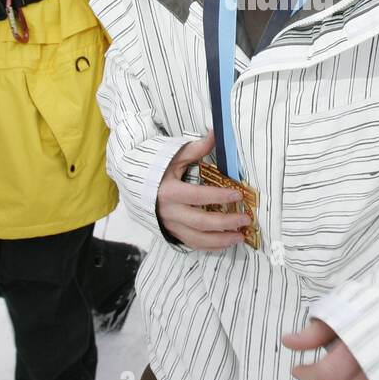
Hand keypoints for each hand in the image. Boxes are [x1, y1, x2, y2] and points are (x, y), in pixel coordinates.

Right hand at [156, 132, 251, 249]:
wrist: (134, 185)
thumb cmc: (157, 169)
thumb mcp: (173, 156)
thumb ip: (196, 149)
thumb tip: (216, 133)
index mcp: (169, 191)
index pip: (198, 195)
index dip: (219, 196)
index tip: (238, 194)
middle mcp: (169, 211)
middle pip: (200, 222)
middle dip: (225, 222)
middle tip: (245, 219)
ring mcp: (169, 224)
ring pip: (197, 239)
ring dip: (220, 240)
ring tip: (240, 236)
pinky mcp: (171, 232)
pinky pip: (192, 243)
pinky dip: (210, 246)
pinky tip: (225, 242)